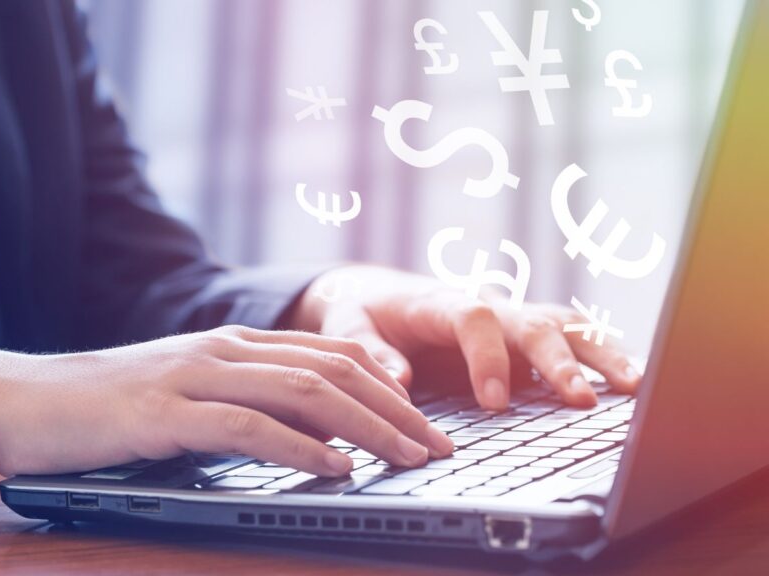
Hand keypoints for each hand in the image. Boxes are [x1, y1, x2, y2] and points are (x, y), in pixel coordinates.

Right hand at [0, 326, 452, 483]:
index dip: (390, 388)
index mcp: (233, 344)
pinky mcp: (163, 410)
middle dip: (397, 410)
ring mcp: (192, 374)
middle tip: (440, 448)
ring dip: (366, 427)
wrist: (22, 399)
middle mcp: (222, 349)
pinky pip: (247, 425)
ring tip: (408, 459)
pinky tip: (335, 468)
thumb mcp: (189, 400)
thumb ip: (249, 407)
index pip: (332, 355)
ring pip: (303, 392)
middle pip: (332, 370)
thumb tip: (319, 438)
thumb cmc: (107, 409)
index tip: (430, 426)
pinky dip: (299, 446)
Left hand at [288, 266, 641, 409]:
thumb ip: (367, 350)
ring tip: (632, 387)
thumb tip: (398, 380)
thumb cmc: (363, 312)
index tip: (494, 402)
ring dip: (598, 354)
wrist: (376, 294)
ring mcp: (510, 320)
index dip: (488, 358)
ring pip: (563, 326)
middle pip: (530, 323)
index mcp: (439, 302)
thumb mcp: (347, 326)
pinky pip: (570, 340)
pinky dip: (601, 356)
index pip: (473, 319)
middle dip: (558, 360)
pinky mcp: (524, 338)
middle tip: (580, 399)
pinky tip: (629, 384)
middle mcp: (484, 306)